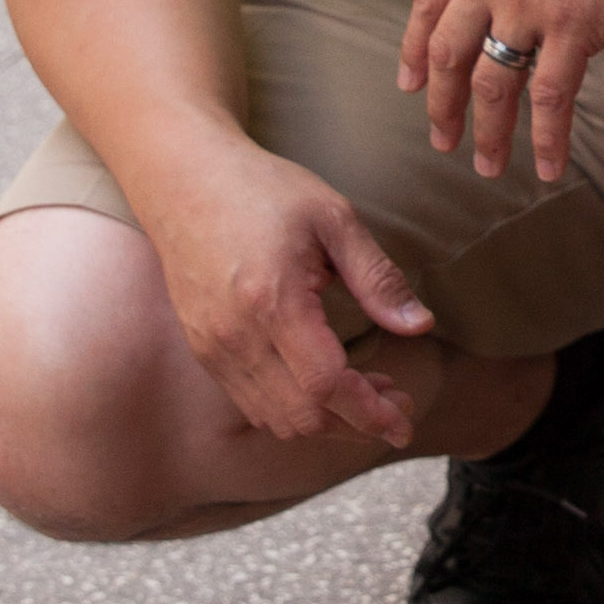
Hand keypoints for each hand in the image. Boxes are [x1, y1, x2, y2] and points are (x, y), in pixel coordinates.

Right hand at [152, 138, 441, 450]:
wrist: (183, 179)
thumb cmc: (263, 190)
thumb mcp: (334, 219)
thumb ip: (378, 278)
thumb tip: (421, 326)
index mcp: (271, 301)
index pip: (325, 385)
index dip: (369, 411)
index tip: (405, 416)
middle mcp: (235, 335)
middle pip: (304, 415)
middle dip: (357, 424)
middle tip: (399, 403)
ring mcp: (213, 347)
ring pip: (278, 418)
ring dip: (329, 421)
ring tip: (370, 393)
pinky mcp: (204, 349)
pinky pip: (253, 403)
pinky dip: (296, 408)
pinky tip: (325, 385)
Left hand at [394, 0, 603, 181]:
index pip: (427, 3)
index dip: (413, 50)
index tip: (409, 85)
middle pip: (448, 52)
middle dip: (441, 105)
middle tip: (441, 140)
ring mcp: (529, 1)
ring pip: (492, 84)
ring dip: (488, 133)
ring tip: (487, 166)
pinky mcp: (575, 24)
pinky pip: (551, 96)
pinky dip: (547, 137)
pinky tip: (547, 166)